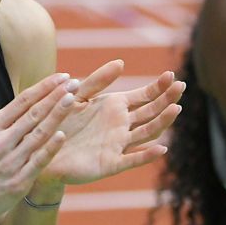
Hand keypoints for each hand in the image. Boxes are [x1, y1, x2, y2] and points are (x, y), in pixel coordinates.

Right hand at [0, 71, 76, 224]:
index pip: (22, 101)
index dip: (43, 87)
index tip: (60, 77)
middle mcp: (1, 143)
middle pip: (34, 114)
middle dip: (56, 96)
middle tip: (74, 82)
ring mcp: (11, 163)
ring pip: (39, 134)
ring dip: (58, 115)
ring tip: (73, 99)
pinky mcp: (18, 182)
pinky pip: (38, 162)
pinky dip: (51, 148)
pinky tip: (63, 134)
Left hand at [39, 60, 183, 184]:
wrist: (43, 147)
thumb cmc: (59, 119)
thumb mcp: (77, 95)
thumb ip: (98, 80)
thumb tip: (121, 62)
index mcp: (115, 107)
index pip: (144, 96)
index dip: (159, 87)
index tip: (172, 75)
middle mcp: (121, 125)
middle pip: (151, 112)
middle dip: (167, 99)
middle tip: (182, 86)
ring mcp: (118, 144)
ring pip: (147, 133)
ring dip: (162, 122)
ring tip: (176, 109)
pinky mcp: (110, 163)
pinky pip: (132, 159)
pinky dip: (147, 154)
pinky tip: (161, 148)